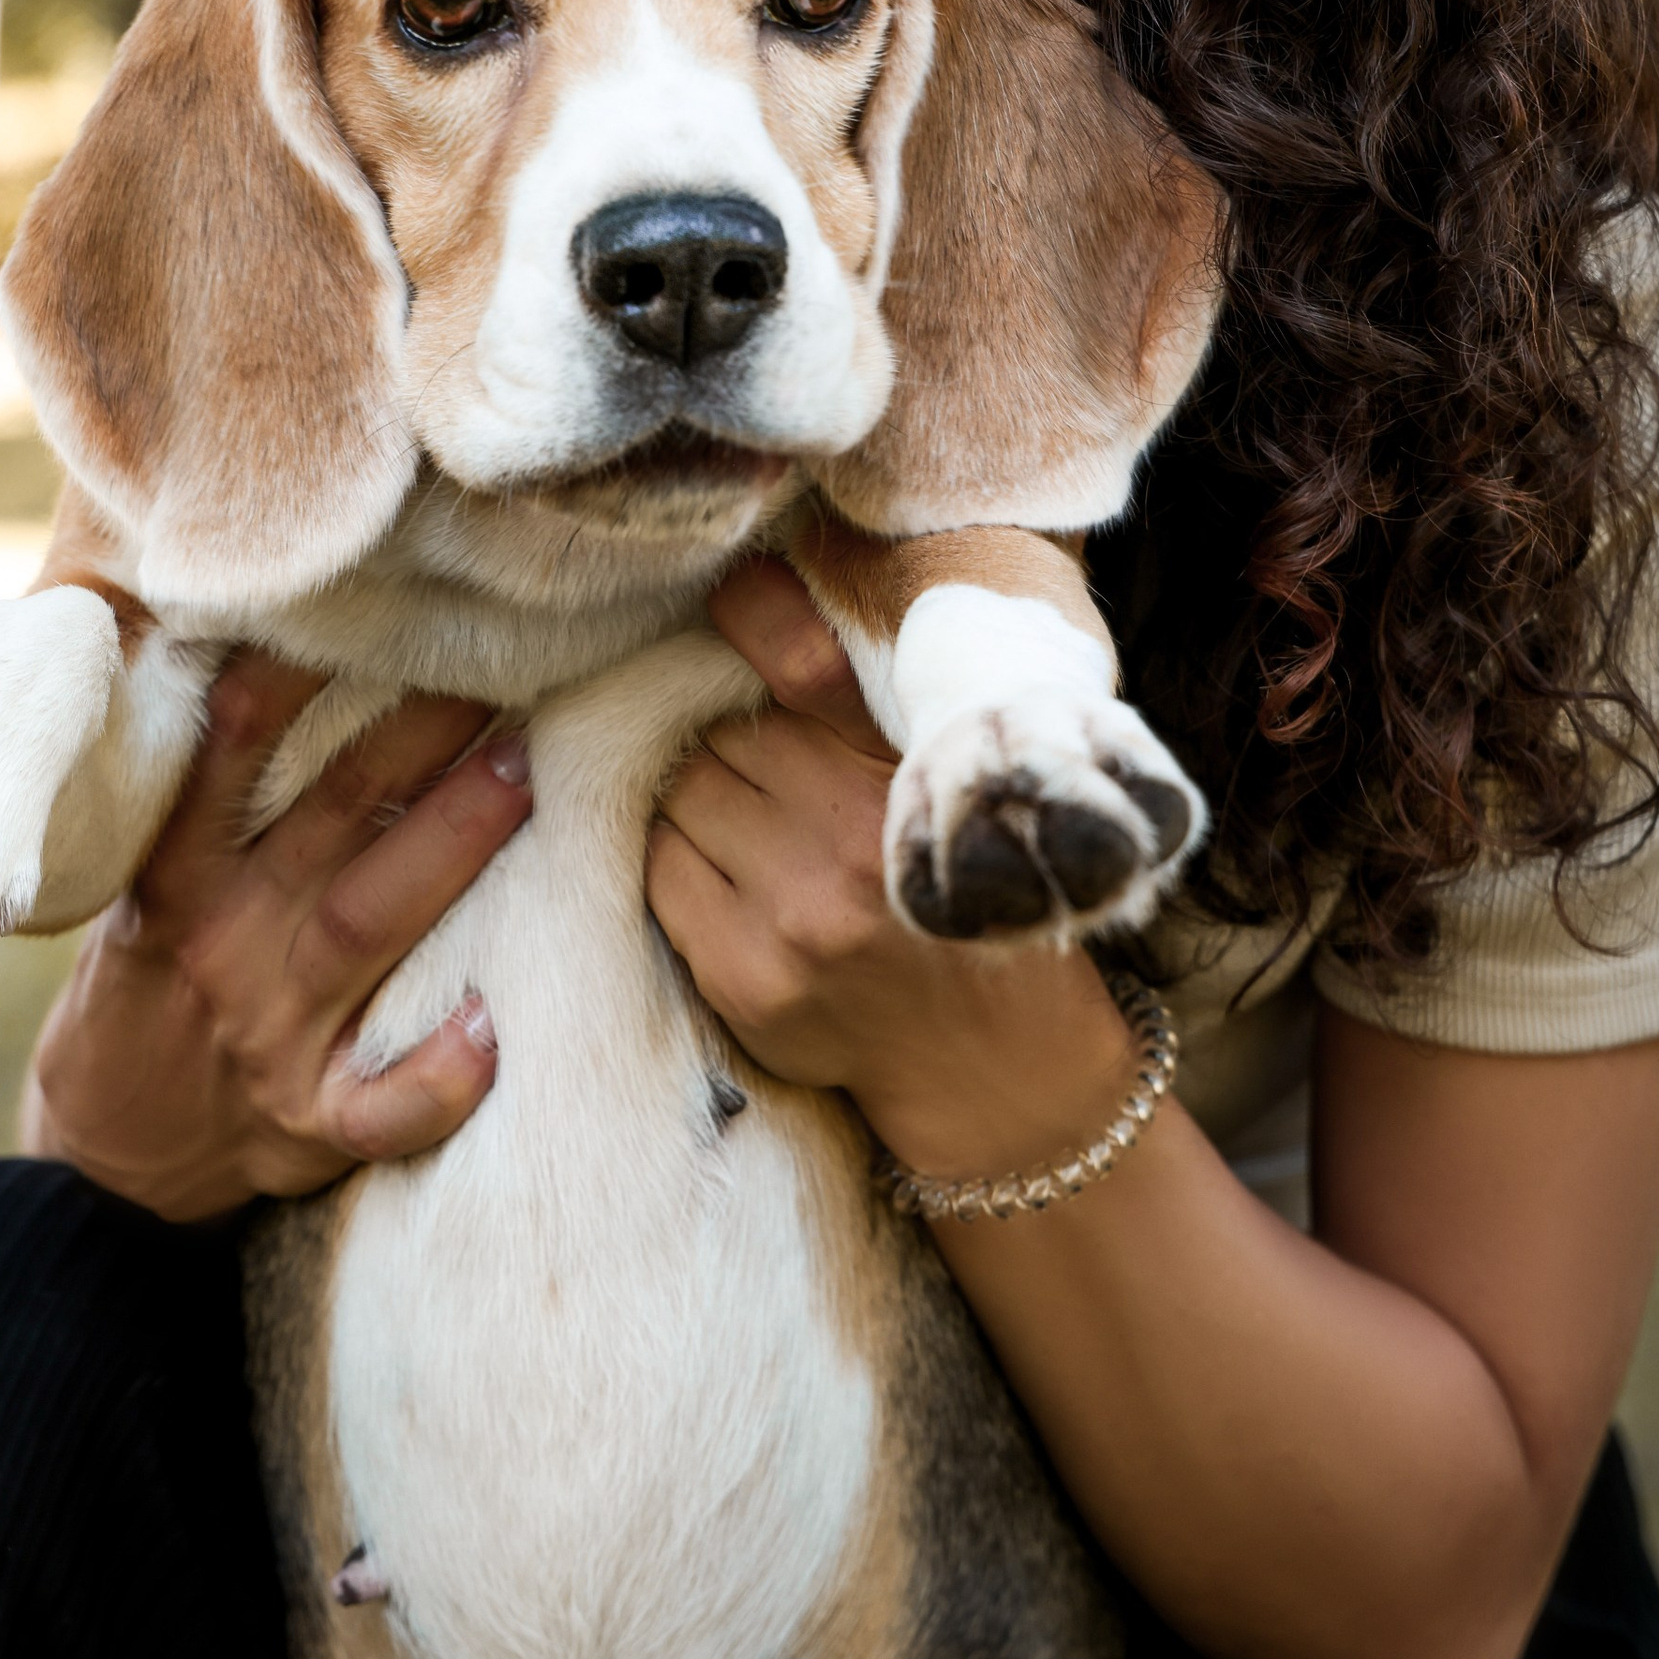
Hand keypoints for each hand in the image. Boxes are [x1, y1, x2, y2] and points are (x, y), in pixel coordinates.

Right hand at [22, 652, 531, 1220]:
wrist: (105, 1151)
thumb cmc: (150, 981)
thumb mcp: (146, 882)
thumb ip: (203, 795)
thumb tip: (271, 651)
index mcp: (177, 878)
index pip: (225, 754)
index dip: (286, 677)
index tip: (350, 607)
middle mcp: (226, 944)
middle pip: (332, 821)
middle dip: (415, 737)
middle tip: (496, 667)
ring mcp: (271, 1034)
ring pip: (368, 928)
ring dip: (448, 847)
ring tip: (523, 772)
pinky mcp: (309, 1120)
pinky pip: (380, 1106)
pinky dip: (437, 1077)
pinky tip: (493, 1029)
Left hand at [649, 560, 1137, 1181]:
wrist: (997, 1065)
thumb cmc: (970, 900)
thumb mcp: (952, 788)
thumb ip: (869, 704)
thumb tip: (757, 593)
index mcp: (914, 783)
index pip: (804, 664)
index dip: (753, 618)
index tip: (728, 600)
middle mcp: (853, 846)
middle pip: (723, 736)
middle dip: (726, 737)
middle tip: (751, 756)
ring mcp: (792, 919)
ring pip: (682, 799)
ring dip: (694, 795)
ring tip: (735, 812)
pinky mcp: (746, 980)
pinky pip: (661, 875)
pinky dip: (676, 857)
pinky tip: (717, 864)